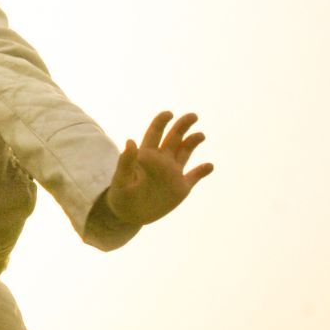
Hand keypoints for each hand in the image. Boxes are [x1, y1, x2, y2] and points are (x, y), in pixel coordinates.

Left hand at [103, 111, 212, 225]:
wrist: (128, 216)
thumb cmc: (120, 196)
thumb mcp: (121, 179)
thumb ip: (126, 162)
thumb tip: (130, 141)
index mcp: (146, 156)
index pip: (155, 133)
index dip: (161, 122)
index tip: (169, 113)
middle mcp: (161, 161)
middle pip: (174, 138)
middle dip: (182, 126)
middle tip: (193, 115)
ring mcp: (172, 174)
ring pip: (185, 152)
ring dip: (193, 142)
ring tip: (200, 135)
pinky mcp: (180, 188)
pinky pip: (194, 177)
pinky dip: (202, 171)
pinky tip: (210, 165)